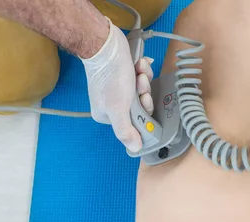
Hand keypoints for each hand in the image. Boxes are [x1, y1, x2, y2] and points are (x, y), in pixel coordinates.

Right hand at [81, 19, 154, 152]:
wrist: (106, 44)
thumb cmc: (110, 77)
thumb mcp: (118, 109)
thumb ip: (125, 131)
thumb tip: (135, 149)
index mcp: (108, 117)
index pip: (135, 124)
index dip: (144, 113)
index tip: (144, 101)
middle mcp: (113, 105)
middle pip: (141, 107)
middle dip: (143, 94)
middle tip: (139, 84)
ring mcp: (120, 90)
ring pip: (143, 91)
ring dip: (144, 80)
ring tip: (137, 71)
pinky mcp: (125, 76)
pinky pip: (141, 78)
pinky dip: (142, 71)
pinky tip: (138, 64)